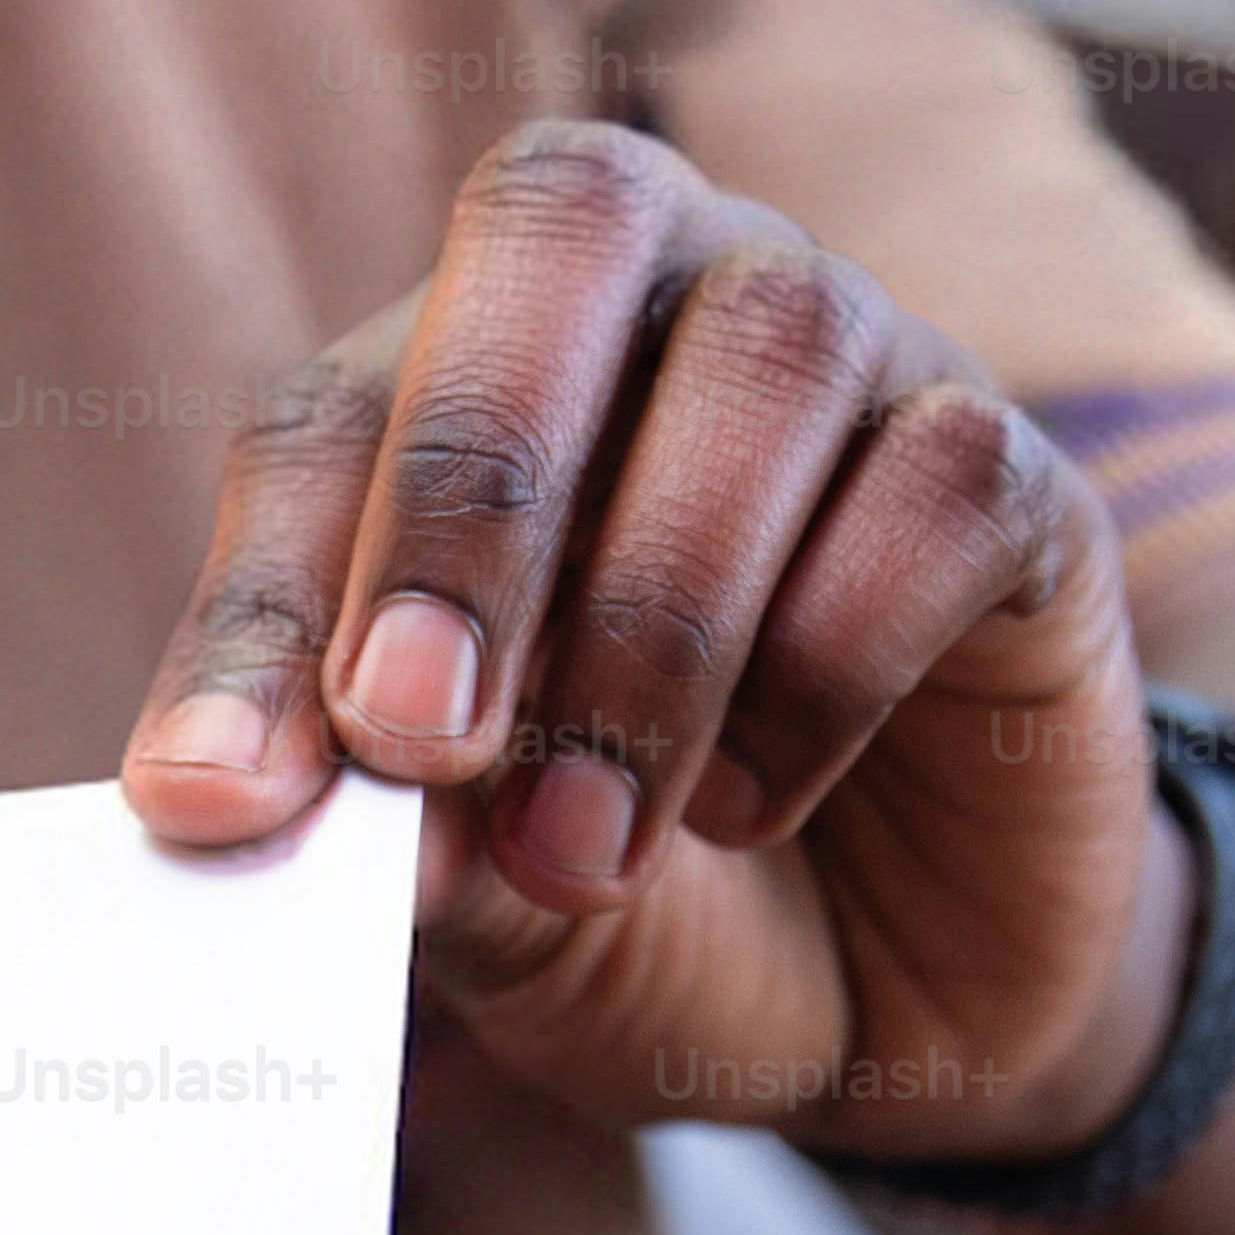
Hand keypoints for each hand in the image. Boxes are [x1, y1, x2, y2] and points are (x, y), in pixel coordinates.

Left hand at [125, 120, 1180, 1169]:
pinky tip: (752, 801)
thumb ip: (373, 825)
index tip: (217, 800)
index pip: (332, 410)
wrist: (883, 1015)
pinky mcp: (1018, 483)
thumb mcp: (470, 900)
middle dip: (469, 488)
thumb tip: (250, 799)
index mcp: (467, 374)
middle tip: (423, 737)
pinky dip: (830, 658)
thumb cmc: (635, 912)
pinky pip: (942, 479)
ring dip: (654, 619)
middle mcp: (666, 304)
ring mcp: (860, 362)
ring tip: (589, 851)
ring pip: (768, 350)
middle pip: (568, 218)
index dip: (265, 597)